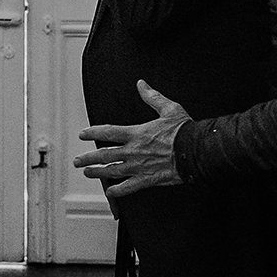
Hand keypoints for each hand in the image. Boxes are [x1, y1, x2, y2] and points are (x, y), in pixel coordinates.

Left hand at [73, 80, 191, 197]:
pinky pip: (129, 187)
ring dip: (98, 173)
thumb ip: (152, 97)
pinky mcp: (148, 179)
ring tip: (87, 173)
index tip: (83, 135)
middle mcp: (134, 151)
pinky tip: (110, 192)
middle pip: (105, 155)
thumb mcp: (168, 108)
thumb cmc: (184, 131)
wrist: (198, 151)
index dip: (92, 133)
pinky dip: (118, 191)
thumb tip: (142, 84)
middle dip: (89, 158)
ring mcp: (139, 166)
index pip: (107, 132)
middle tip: (78, 161)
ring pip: (112, 171)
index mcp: (136, 133)